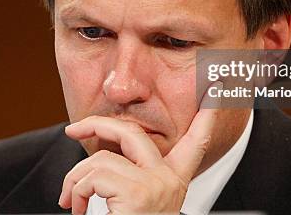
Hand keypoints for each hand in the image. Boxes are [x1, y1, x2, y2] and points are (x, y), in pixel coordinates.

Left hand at [59, 89, 218, 213]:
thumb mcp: (139, 204)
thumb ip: (131, 177)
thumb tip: (100, 157)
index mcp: (173, 183)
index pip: (196, 143)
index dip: (207, 115)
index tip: (218, 88)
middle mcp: (169, 182)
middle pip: (133, 134)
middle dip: (98, 124)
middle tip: (73, 129)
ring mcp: (155, 186)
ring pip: (102, 159)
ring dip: (75, 179)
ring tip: (72, 201)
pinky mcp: (138, 195)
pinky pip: (93, 177)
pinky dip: (76, 191)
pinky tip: (78, 209)